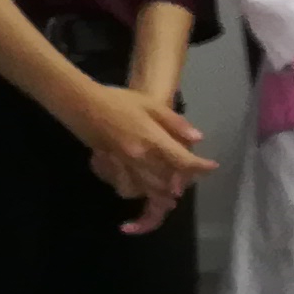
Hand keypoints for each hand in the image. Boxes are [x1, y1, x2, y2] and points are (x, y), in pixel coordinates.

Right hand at [70, 80, 212, 226]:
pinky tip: (143, 187)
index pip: (183, 161)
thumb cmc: (118, 100)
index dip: (200, 167)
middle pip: (168, 182)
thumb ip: (174, 122)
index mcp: (152, 140)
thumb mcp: (150, 104)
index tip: (211, 167)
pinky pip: (129, 189)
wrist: (82, 104)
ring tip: (171, 191)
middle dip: (181, 183)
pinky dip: (139, 192)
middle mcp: (140, 157)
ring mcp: (124, 165)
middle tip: (191, 179)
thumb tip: (197, 138)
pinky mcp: (111, 168)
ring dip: (162, 193)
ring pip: (149, 190)